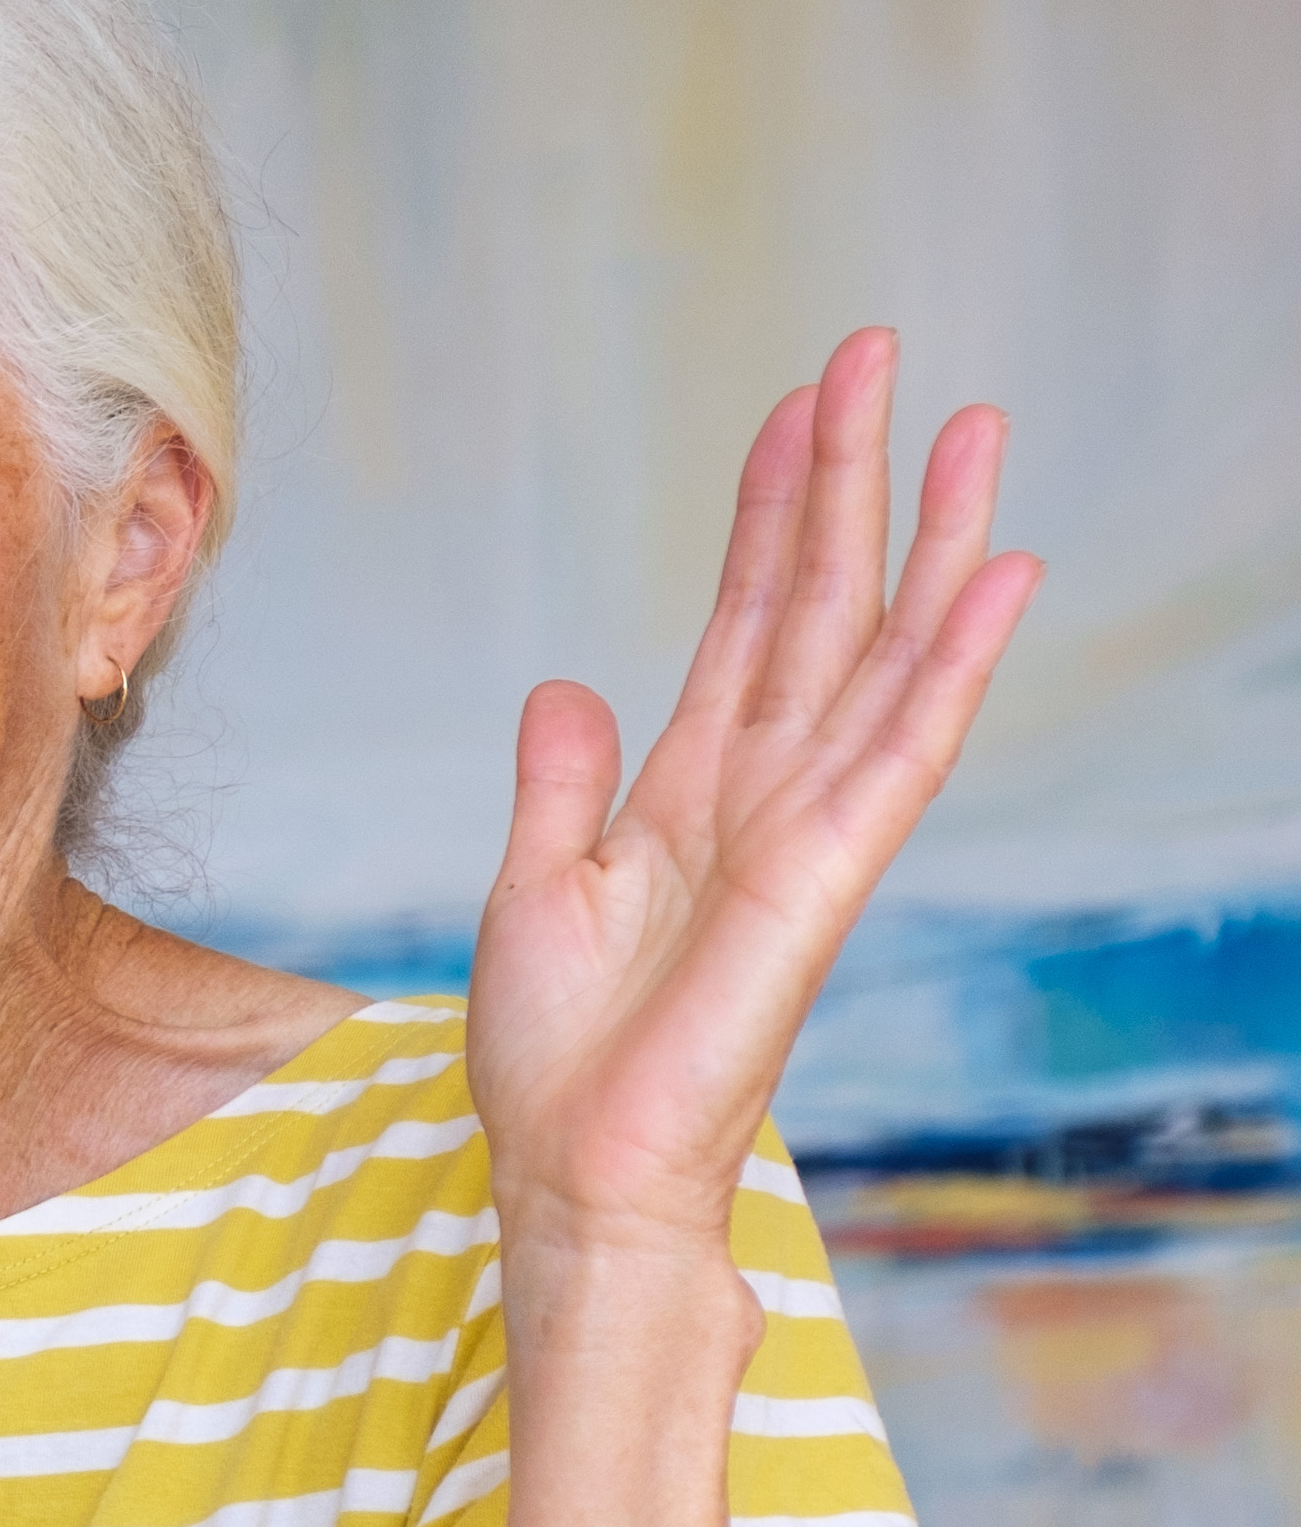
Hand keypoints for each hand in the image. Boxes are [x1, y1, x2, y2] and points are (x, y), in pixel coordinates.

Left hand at [468, 328, 1041, 1274]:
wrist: (575, 1172)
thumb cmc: (555, 1060)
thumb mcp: (530, 892)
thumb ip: (562, 785)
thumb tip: (569, 686)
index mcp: (686, 788)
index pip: (744, 619)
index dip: (767, 512)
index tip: (792, 407)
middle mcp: (762, 790)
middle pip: (822, 604)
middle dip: (852, 480)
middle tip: (883, 354)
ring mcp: (804, 827)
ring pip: (882, 650)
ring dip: (929, 537)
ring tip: (974, 424)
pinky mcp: (823, 875)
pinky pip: (901, 746)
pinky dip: (950, 658)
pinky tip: (996, 573)